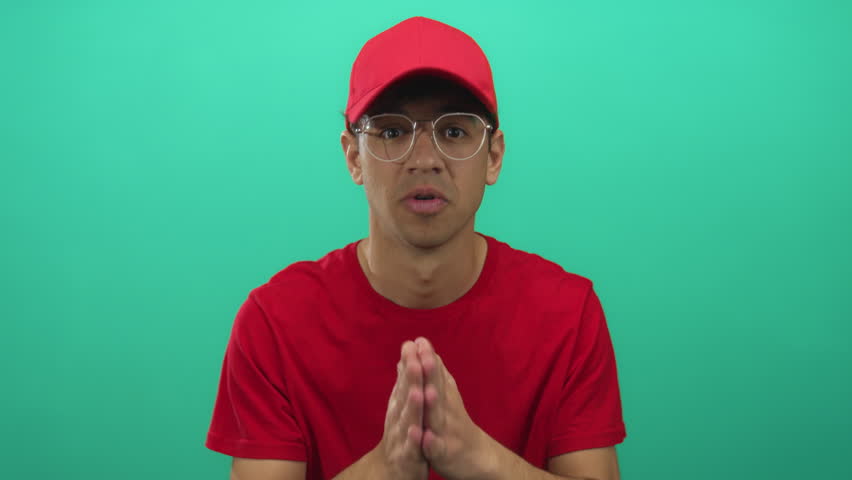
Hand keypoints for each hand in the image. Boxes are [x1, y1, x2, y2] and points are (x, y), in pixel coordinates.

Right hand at [375, 340, 428, 479]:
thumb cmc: (401, 436)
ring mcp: (402, 438)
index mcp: (401, 406)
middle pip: (405, 395)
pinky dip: (414, 440)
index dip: (409, 363)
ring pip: (408, 420)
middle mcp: (399, 418)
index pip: (405, 381)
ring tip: (418, 391)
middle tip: (414, 358)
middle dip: (410, 377)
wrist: (390, 472)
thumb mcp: (402, 408)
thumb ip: (403, 384)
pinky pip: (412, 449)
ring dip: (412, 406)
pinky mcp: (407, 458)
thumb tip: (404, 358)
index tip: (413, 342)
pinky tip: (417, 432)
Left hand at [415, 337, 490, 479]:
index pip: (435, 374)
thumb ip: (435, 374)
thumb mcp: (446, 396)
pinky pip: (436, 447)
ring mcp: (446, 431)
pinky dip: (430, 442)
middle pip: (438, 388)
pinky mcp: (444, 453)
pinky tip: (425, 437)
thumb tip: (426, 349)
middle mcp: (447, 410)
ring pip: (438, 416)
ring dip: (433, 403)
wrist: (475, 458)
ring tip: (426, 391)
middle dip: (430, 372)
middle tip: (423, 354)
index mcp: (444, 396)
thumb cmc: (455, 424)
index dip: (428, 358)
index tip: (419, 340)